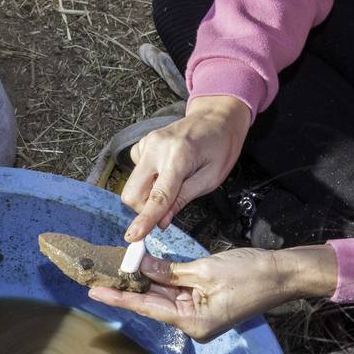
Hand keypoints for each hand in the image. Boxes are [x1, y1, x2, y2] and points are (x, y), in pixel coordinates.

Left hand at [89, 246, 336, 341]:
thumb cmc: (250, 274)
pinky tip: (144, 268)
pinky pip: (178, 292)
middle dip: (129, 287)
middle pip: (153, 303)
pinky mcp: (205, 305)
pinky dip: (163, 279)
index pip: (147, 307)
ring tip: (117, 268)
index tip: (95, 293)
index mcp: (193, 322)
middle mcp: (193, 324)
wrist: (282, 274)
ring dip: (145, 281)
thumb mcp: (204, 270)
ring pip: (164, 296)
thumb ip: (169, 271)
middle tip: (99, 276)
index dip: (119, 298)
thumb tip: (140, 267)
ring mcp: (200, 316)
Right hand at [121, 96, 250, 240]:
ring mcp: (146, 143)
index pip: (157, 196)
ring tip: (173, 183)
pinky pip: (136, 173)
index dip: (144, 219)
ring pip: (133, 185)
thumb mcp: (211, 178)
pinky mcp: (142, 144)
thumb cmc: (220, 146)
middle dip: (144, 209)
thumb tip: (162, 222)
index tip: (133, 236)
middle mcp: (156, 147)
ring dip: (148, 194)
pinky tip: (166, 171)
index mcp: (179, 156)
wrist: (216, 117)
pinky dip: (149, 180)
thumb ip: (183, 199)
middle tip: (166, 208)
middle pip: (133, 192)